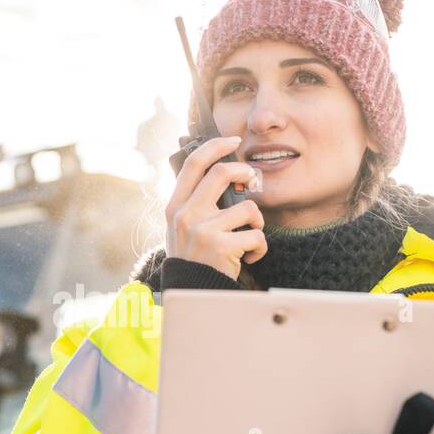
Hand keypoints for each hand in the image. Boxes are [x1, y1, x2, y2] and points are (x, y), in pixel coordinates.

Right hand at [164, 135, 266, 280]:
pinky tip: (248, 257)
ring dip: (257, 224)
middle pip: (222, 173)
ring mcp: (203, 230)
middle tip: (252, 180)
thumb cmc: (192, 258)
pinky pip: (256, 236)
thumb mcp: (181, 228)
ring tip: (248, 237)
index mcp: (175, 206)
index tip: (233, 140)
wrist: (191, 293)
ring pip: (248, 209)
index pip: (194, 164)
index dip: (216, 146)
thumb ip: (193, 202)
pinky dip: (259, 248)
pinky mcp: (221, 246)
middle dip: (246, 172)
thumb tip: (220, 171)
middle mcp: (186, 214)